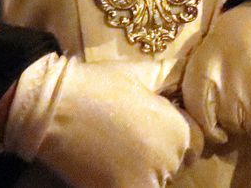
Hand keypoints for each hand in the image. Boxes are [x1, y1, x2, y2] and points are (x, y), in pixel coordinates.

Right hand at [0, 53, 200, 187]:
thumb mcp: (140, 73)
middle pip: (175, 164)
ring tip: (117, 150)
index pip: (196, 142)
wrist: (54, 109)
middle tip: (132, 136)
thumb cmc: (98, 86)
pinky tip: (107, 165)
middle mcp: (169, 161)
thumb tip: (190, 74)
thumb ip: (171, 76)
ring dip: (143, 170)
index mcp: (179, 130)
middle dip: (161, 152)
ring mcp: (146, 183)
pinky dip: (124, 180)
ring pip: (155, 180)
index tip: (155, 124)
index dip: (177, 131)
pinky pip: (135, 186)